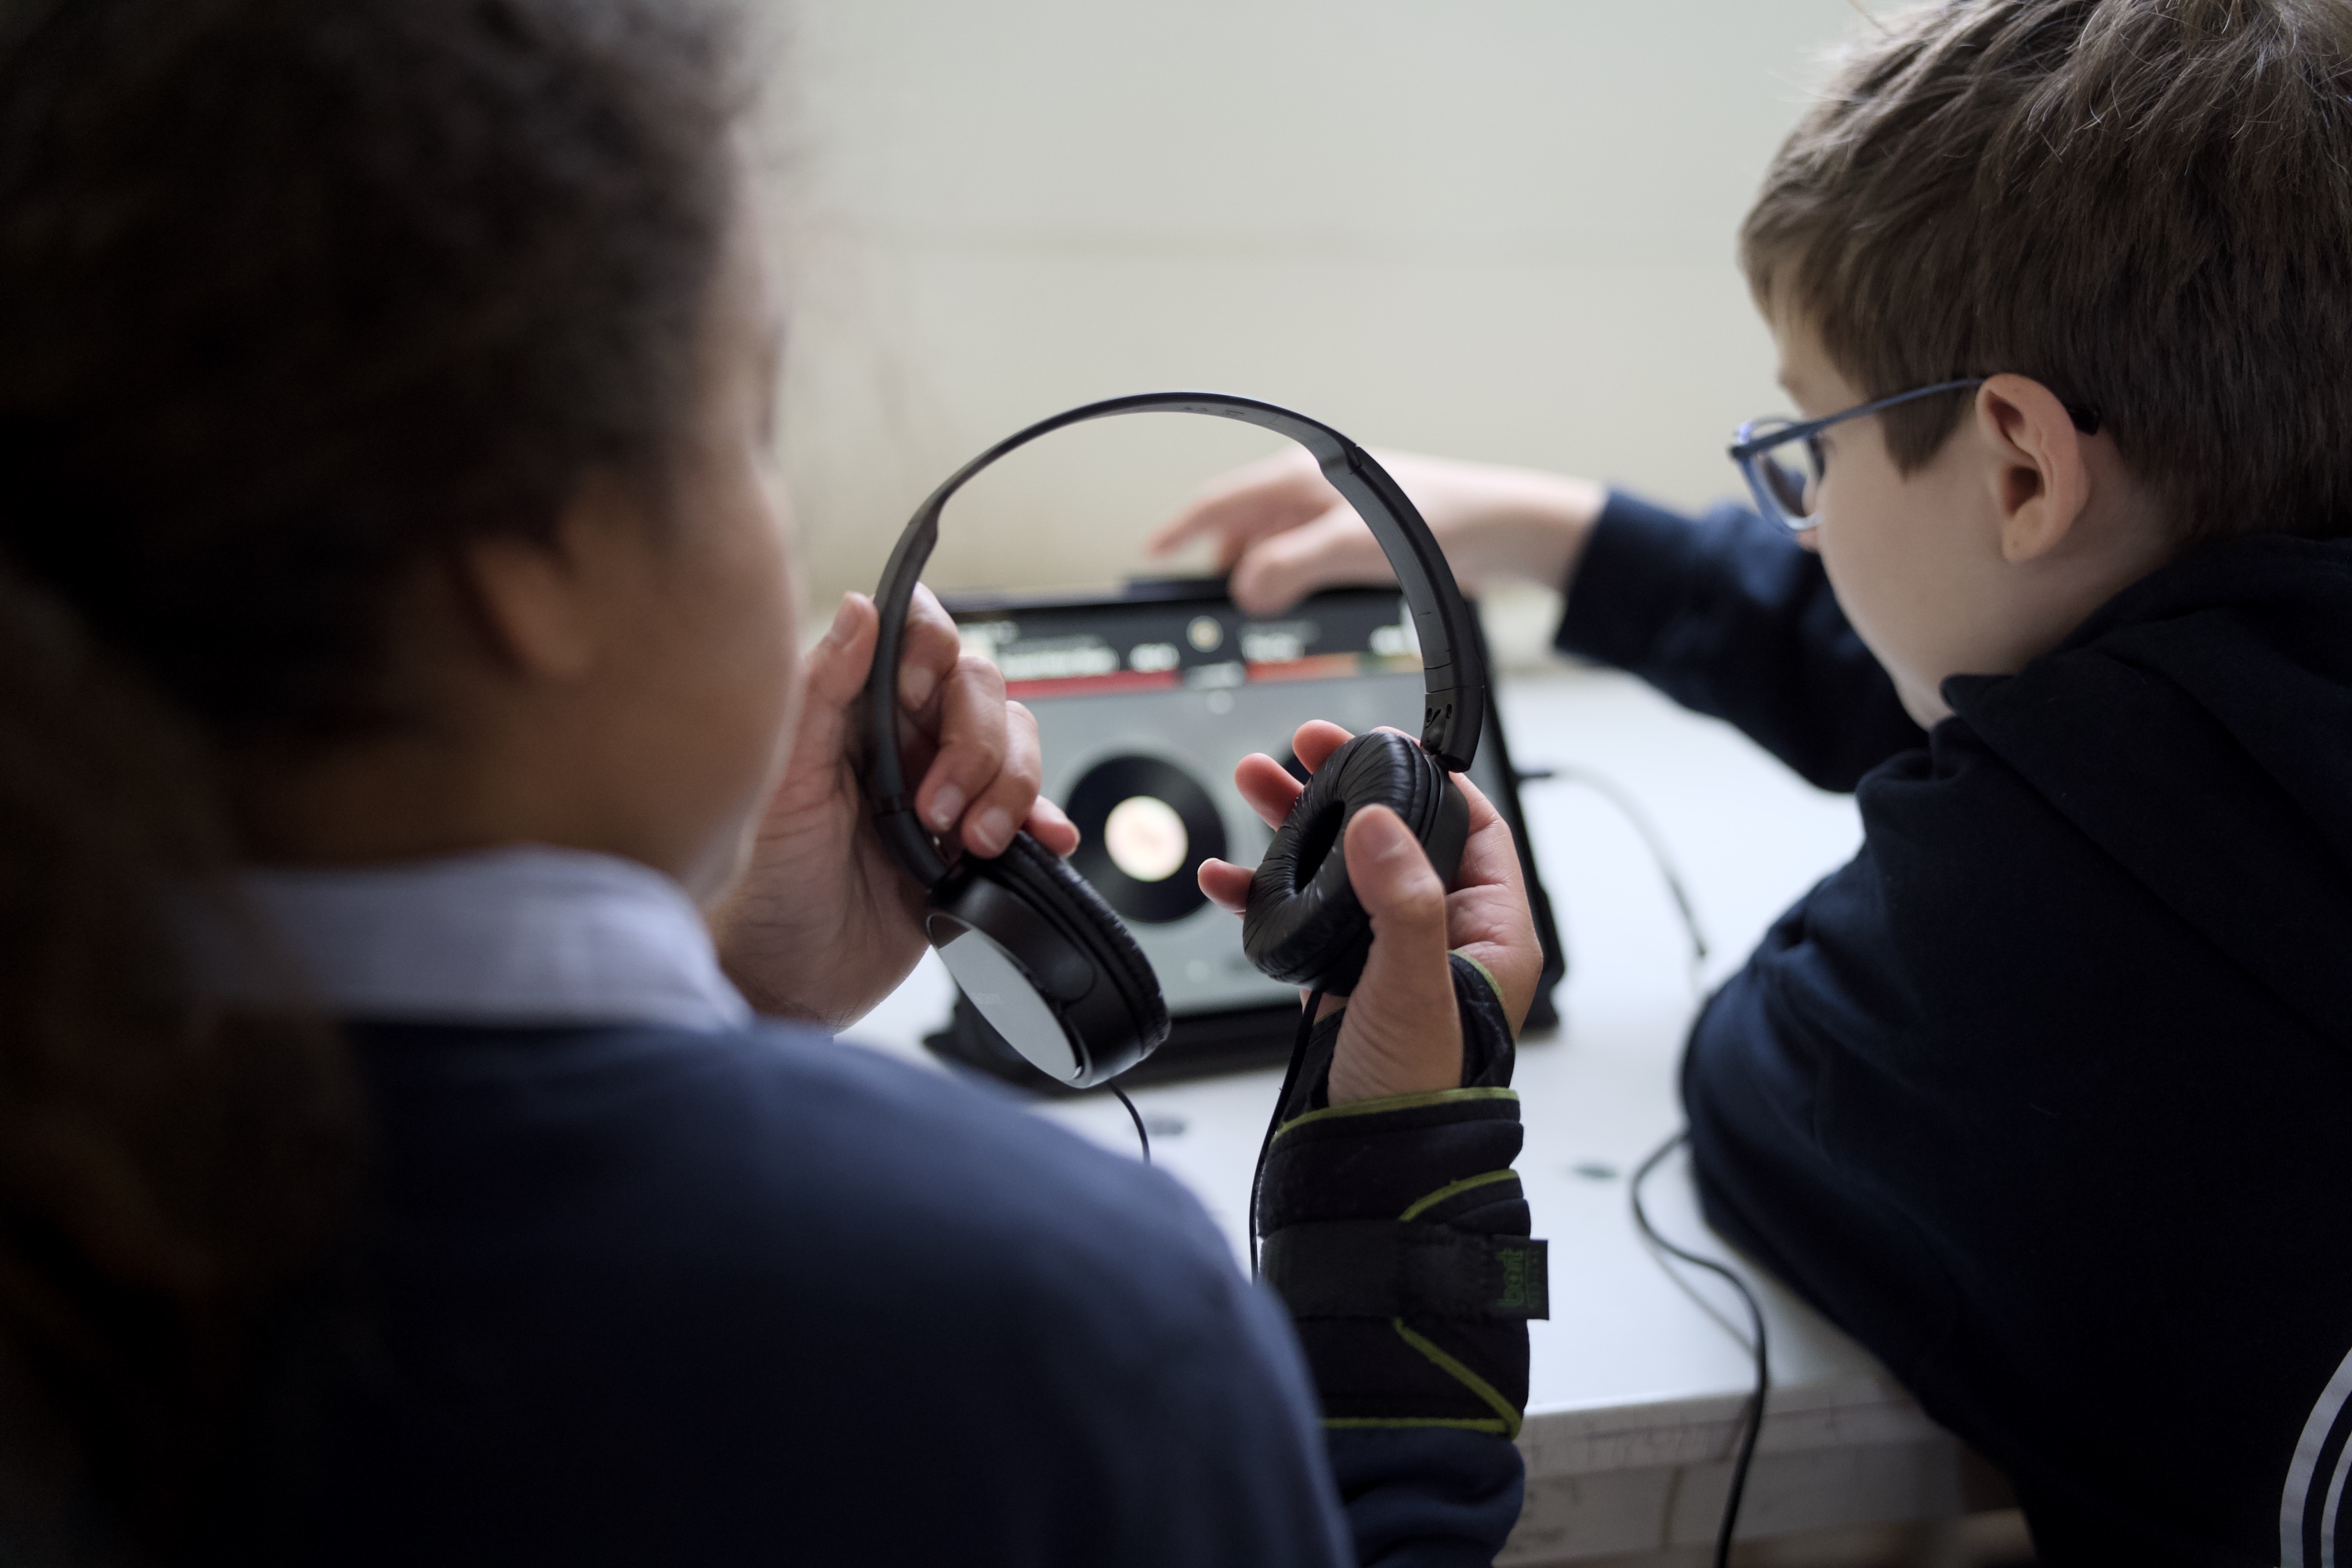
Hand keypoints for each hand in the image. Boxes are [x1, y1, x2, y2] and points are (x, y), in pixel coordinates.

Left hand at [709, 588, 1078, 1027]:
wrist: (793, 982)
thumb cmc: (766, 885)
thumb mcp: (781, 783)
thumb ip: (819, 691)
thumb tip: (860, 609)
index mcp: (853, 709)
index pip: (915, 635)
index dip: (932, 650)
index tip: (916, 694)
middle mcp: (903, 738)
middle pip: (979, 689)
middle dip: (973, 746)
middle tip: (935, 808)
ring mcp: (943, 786)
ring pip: (1014, 743)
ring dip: (1009, 789)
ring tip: (969, 842)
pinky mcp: (972, 839)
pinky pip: (1031, 809)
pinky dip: (1045, 820)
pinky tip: (1040, 840)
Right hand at [1148, 448, 1607, 615]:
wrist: (1496, 528)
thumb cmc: (1433, 520)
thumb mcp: (1347, 546)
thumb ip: (1287, 567)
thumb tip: (1242, 591)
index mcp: (1298, 476)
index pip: (1219, 502)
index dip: (1180, 529)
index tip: (1151, 552)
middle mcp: (1309, 487)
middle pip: (1241, 527)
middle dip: (1222, 563)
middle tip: (1209, 605)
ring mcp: (1331, 511)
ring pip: (1272, 546)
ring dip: (1260, 576)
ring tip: (1256, 610)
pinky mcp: (1354, 535)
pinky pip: (1303, 559)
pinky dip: (1290, 580)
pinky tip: (1299, 603)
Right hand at [1199, 722, 1540, 1103]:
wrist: (1369, 1162)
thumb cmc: (1420, 1088)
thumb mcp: (1417, 987)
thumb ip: (1406, 902)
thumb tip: (1381, 824)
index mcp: (1490, 928)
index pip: (1471, 823)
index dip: (1426, 776)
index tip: (1377, 745)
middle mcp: (1442, 932)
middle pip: (1395, 832)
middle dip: (1343, 788)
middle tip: (1301, 748)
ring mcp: (1387, 952)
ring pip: (1341, 866)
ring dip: (1294, 827)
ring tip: (1253, 783)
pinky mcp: (1341, 975)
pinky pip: (1302, 915)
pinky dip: (1262, 892)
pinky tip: (1225, 876)